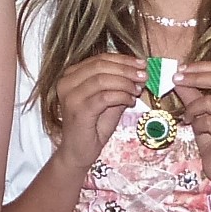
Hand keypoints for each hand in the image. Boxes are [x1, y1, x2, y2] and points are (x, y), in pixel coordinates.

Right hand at [51, 52, 144, 166]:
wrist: (78, 152)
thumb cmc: (92, 126)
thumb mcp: (108, 101)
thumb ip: (119, 85)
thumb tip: (139, 73)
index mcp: (71, 76)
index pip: (99, 59)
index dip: (123, 59)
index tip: (141, 63)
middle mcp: (66, 83)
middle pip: (100, 66)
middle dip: (126, 69)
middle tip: (144, 75)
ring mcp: (70, 97)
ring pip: (102, 80)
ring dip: (125, 83)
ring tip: (138, 90)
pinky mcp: (78, 111)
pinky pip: (104, 97)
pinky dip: (121, 97)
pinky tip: (130, 102)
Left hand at [179, 61, 210, 187]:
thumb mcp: (201, 110)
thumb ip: (192, 92)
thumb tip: (177, 75)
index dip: (199, 67)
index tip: (180, 70)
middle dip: (193, 78)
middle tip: (175, 80)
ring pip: (210, 101)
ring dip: (193, 109)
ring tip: (189, 118)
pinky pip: (208, 121)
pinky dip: (197, 124)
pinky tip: (198, 130)